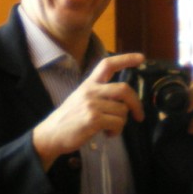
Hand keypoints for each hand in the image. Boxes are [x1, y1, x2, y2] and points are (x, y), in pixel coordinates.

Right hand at [31, 53, 144, 169]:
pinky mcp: (93, 119)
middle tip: (139, 115)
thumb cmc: (69, 119)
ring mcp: (92, 104)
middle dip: (136, 103)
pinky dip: (116, 132)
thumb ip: (100, 95)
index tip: (141, 58)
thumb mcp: (81, 99)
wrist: (51, 134)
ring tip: (111, 128)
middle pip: (124, 89)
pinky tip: (107, 134)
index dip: (126, 59)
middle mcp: (91, 91)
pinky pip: (118, 123)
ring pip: (122, 110)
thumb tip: (123, 101)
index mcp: (88, 84)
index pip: (108, 64)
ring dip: (122, 123)